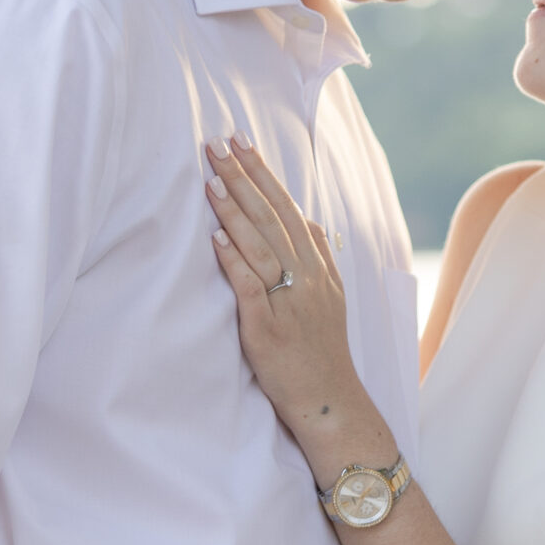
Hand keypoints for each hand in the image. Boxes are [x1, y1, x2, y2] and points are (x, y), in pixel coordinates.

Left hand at [205, 136, 374, 457]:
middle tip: (218, 143)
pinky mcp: (269, 329)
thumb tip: (306, 220)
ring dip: (235, 209)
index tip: (243, 141)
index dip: (264, 173)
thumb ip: (319, 258)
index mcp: (319, 268)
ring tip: (212, 178)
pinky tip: (217, 237)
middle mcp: (307, 279)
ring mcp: (289, 303)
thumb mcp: (331, 297)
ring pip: (261, 245)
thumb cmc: (323, 352)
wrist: (332, 402)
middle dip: (244, 177)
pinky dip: (235, 260)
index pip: (288, 208)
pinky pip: (251, 287)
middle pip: (273, 217)